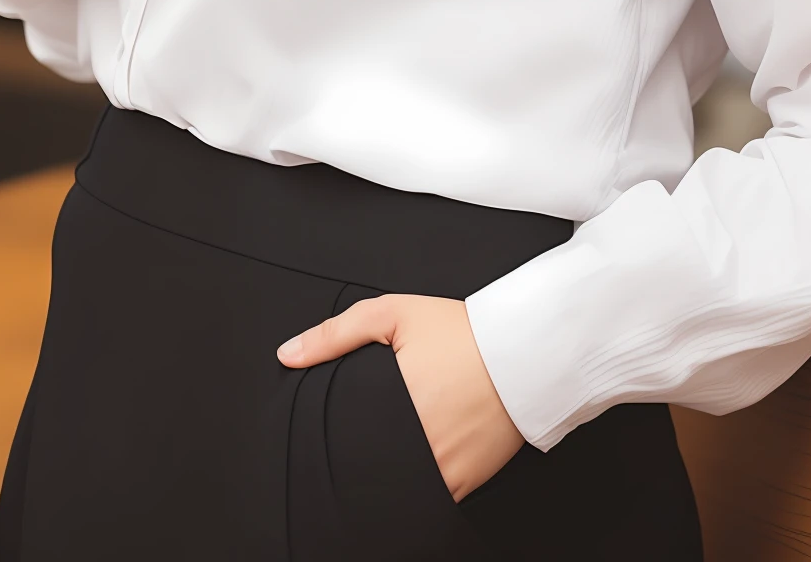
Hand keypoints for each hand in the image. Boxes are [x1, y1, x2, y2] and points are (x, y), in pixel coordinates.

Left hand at [278, 294, 522, 501]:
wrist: (523, 351)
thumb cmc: (460, 332)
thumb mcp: (391, 316)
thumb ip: (335, 334)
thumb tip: (288, 355)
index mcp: (392, 405)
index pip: (345, 442)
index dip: (334, 441)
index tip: (331, 435)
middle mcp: (417, 444)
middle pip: (370, 464)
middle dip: (361, 453)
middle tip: (368, 431)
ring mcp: (444, 469)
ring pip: (400, 484)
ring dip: (391, 468)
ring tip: (396, 440)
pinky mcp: (467, 482)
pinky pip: (432, 493)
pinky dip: (422, 479)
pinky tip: (424, 451)